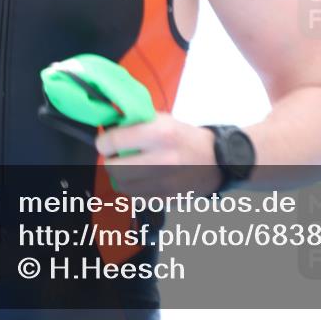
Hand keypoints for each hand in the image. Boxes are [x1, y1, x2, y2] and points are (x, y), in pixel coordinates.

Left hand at [95, 112, 221, 197]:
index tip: (105, 142)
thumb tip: (111, 129)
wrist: (216, 160)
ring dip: (120, 176)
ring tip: (128, 167)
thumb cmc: (186, 137)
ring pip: (122, 186)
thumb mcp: (164, 120)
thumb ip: (137, 124)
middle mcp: (160, 159)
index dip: (104, 141)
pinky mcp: (165, 199)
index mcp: (159, 133)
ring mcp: (163, 183)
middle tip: (115, 156)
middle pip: (114, 168)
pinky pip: (136, 198)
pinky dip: (134, 189)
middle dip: (110, 161)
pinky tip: (142, 179)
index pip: (115, 140)